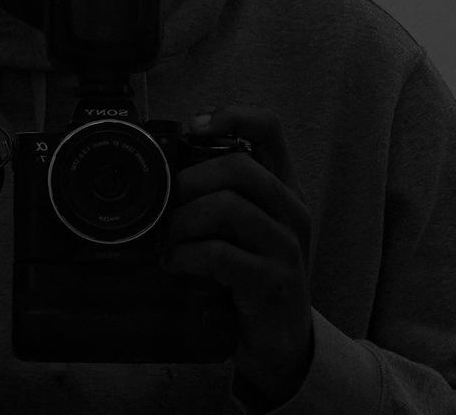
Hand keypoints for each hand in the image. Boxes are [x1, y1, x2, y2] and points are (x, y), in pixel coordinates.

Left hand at [162, 105, 313, 409]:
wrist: (281, 340)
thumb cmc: (252, 271)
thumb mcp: (243, 225)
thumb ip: (219, 192)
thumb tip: (164, 166)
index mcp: (283, 186)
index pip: (269, 128)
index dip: (232, 115)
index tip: (193, 126)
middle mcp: (291, 209)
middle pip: (240, 166)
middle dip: (190, 180)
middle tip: (166, 204)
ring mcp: (286, 246)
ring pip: (229, 206)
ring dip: (184, 220)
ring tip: (167, 238)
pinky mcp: (273, 282)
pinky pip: (221, 254)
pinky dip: (187, 254)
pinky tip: (175, 263)